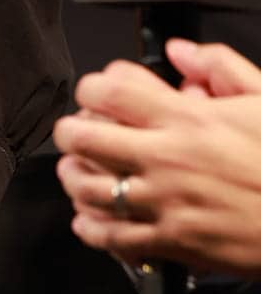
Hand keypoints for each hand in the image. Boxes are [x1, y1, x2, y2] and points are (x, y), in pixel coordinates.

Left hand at [52, 41, 260, 275]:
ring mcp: (164, 203)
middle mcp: (168, 159)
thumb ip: (221, 68)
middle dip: (71, 129)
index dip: (94, 85)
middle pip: (85, 137)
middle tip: (75, 129)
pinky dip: (90, 226)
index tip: (97, 91)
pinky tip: (89, 218)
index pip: (113, 90)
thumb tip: (183, 51)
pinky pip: (111, 236)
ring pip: (89, 188)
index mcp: (190, 119)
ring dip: (73, 176)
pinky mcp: (170, 241)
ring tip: (76, 169)